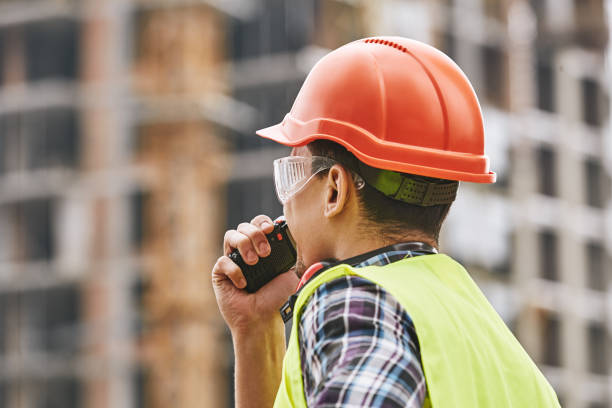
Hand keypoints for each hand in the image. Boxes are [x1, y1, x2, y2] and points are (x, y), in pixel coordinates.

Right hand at [212, 215, 298, 333]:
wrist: (262, 319)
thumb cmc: (276, 298)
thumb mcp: (290, 273)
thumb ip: (292, 256)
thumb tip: (298, 240)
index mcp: (262, 248)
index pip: (258, 224)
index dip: (262, 222)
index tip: (270, 229)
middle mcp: (246, 251)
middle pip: (244, 226)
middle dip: (255, 234)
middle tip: (265, 252)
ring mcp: (232, 260)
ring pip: (231, 235)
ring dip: (244, 244)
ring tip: (254, 262)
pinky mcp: (220, 273)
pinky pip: (223, 260)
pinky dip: (234, 270)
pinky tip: (243, 284)